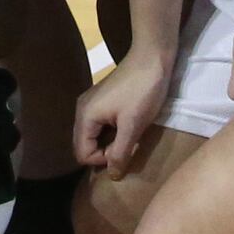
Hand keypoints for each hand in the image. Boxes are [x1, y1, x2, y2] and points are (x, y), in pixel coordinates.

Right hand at [75, 51, 172, 175]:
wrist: (152, 57)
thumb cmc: (142, 91)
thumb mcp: (133, 125)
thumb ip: (120, 152)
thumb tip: (112, 176)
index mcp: (85, 116)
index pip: (82, 153)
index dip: (103, 159)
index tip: (124, 150)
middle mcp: (82, 110)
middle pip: (84, 145)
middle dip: (104, 152)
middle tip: (127, 146)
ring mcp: (91, 103)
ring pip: (92, 135)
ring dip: (109, 142)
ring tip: (129, 137)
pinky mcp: (102, 99)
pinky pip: (99, 125)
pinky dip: (111, 131)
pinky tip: (128, 125)